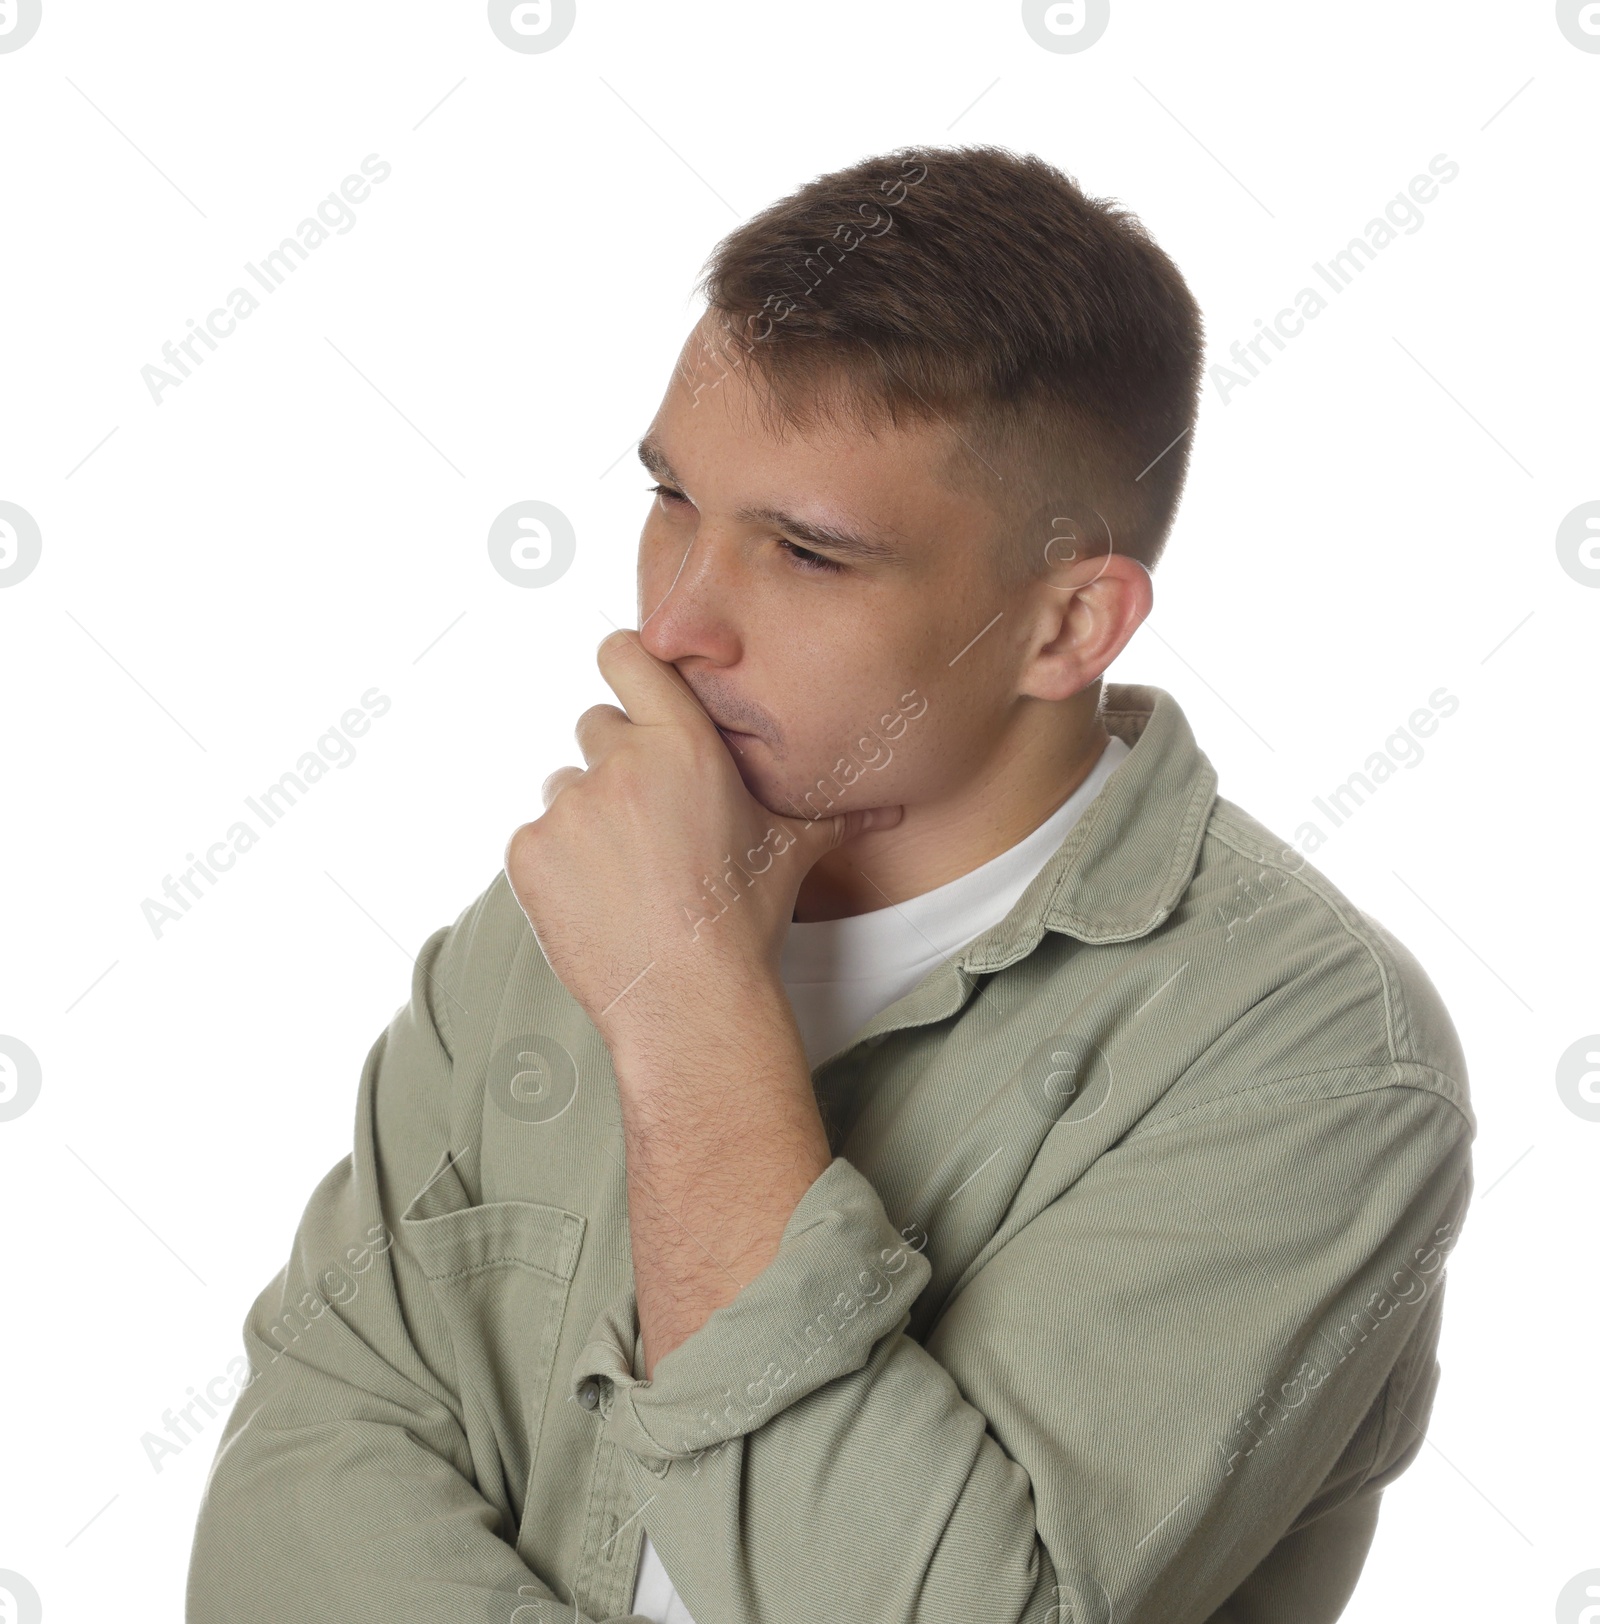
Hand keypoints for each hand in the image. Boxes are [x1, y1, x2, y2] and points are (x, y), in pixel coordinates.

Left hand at [504, 629, 900, 1058]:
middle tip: (647, 819)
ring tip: (625, 870)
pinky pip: (534, 836)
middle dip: (614, 761)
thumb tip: (890, 813)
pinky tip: (597, 896)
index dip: (624, 666)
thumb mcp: (790, 854)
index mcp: (685, 745)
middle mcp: (620, 764)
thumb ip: (831, 816)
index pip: (625, 656)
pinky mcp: (530, 852)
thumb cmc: (743, 922)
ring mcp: (569, 807)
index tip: (632, 688)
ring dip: (585, 814)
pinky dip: (556, 861)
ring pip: (564, 786)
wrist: (688, 1001)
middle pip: (595, 724)